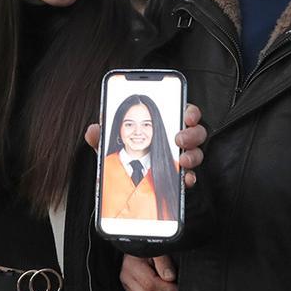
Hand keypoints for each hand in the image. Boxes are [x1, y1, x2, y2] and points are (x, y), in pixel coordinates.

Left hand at [86, 104, 205, 188]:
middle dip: (192, 134)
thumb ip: (102, 135)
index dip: (190, 111)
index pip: (184, 111)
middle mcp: (178, 139)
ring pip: (197, 153)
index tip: (187, 116)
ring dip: (193, 156)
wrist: (127, 178)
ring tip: (182, 161)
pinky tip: (184, 180)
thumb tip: (93, 130)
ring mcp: (182, 157)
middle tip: (179, 139)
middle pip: (196, 131)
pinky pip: (191, 176)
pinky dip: (189, 178)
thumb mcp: (111, 142)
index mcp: (164, 123)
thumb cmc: (125, 151)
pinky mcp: (180, 176)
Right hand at [120, 254, 178, 290]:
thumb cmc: (147, 249)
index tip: (178, 289)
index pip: (150, 283)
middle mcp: (127, 278)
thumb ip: (164, 262)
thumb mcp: (157, 250)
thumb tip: (170, 277)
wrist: (136, 250)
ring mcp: (128, 288)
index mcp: (132, 266)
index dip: (167, 289)